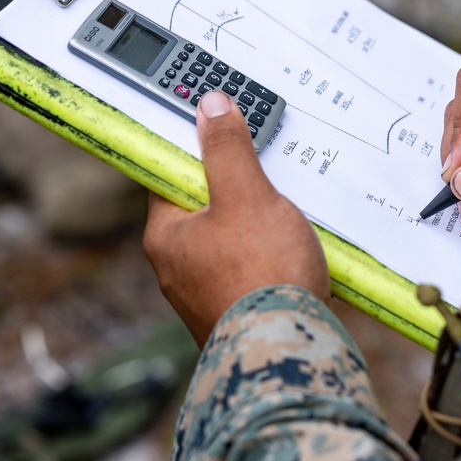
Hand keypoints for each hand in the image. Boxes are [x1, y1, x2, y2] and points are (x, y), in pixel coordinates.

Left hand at [143, 91, 328, 346]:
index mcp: (166, 236)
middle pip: (203, 207)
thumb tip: (209, 106)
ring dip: (257, 223)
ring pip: (229, 240)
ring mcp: (204, 294)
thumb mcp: (246, 196)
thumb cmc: (261, 275)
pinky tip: (294, 251)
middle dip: (236, 187)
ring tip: (289, 210)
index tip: (218, 130)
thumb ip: (227, 150)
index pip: (169, 177)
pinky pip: (249, 269)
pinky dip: (268, 255)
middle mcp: (176, 267)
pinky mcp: (234, 312)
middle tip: (266, 168)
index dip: (195, 151)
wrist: (287, 354)